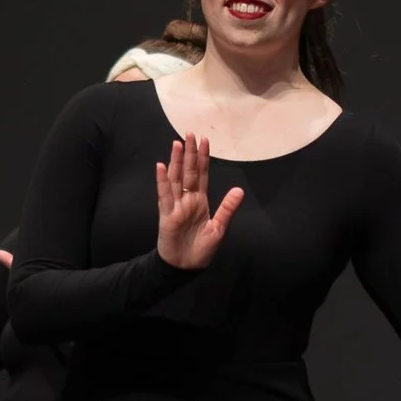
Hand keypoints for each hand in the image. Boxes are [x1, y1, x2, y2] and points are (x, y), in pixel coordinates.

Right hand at [155, 134, 243, 272]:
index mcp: (200, 201)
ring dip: (176, 161)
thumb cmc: (201, 249)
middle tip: (189, 133)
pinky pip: (164, 195)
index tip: (204, 140)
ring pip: (176, 179)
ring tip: (177, 144)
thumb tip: (239, 190)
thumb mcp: (219, 229)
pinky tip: (161, 167)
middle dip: (190, 153)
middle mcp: (187, 199)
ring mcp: (176, 205)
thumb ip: (227, 209)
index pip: (202, 174)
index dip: (203, 158)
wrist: (184, 267)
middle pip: (188, 172)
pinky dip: (162, 181)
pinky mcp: (166, 215)